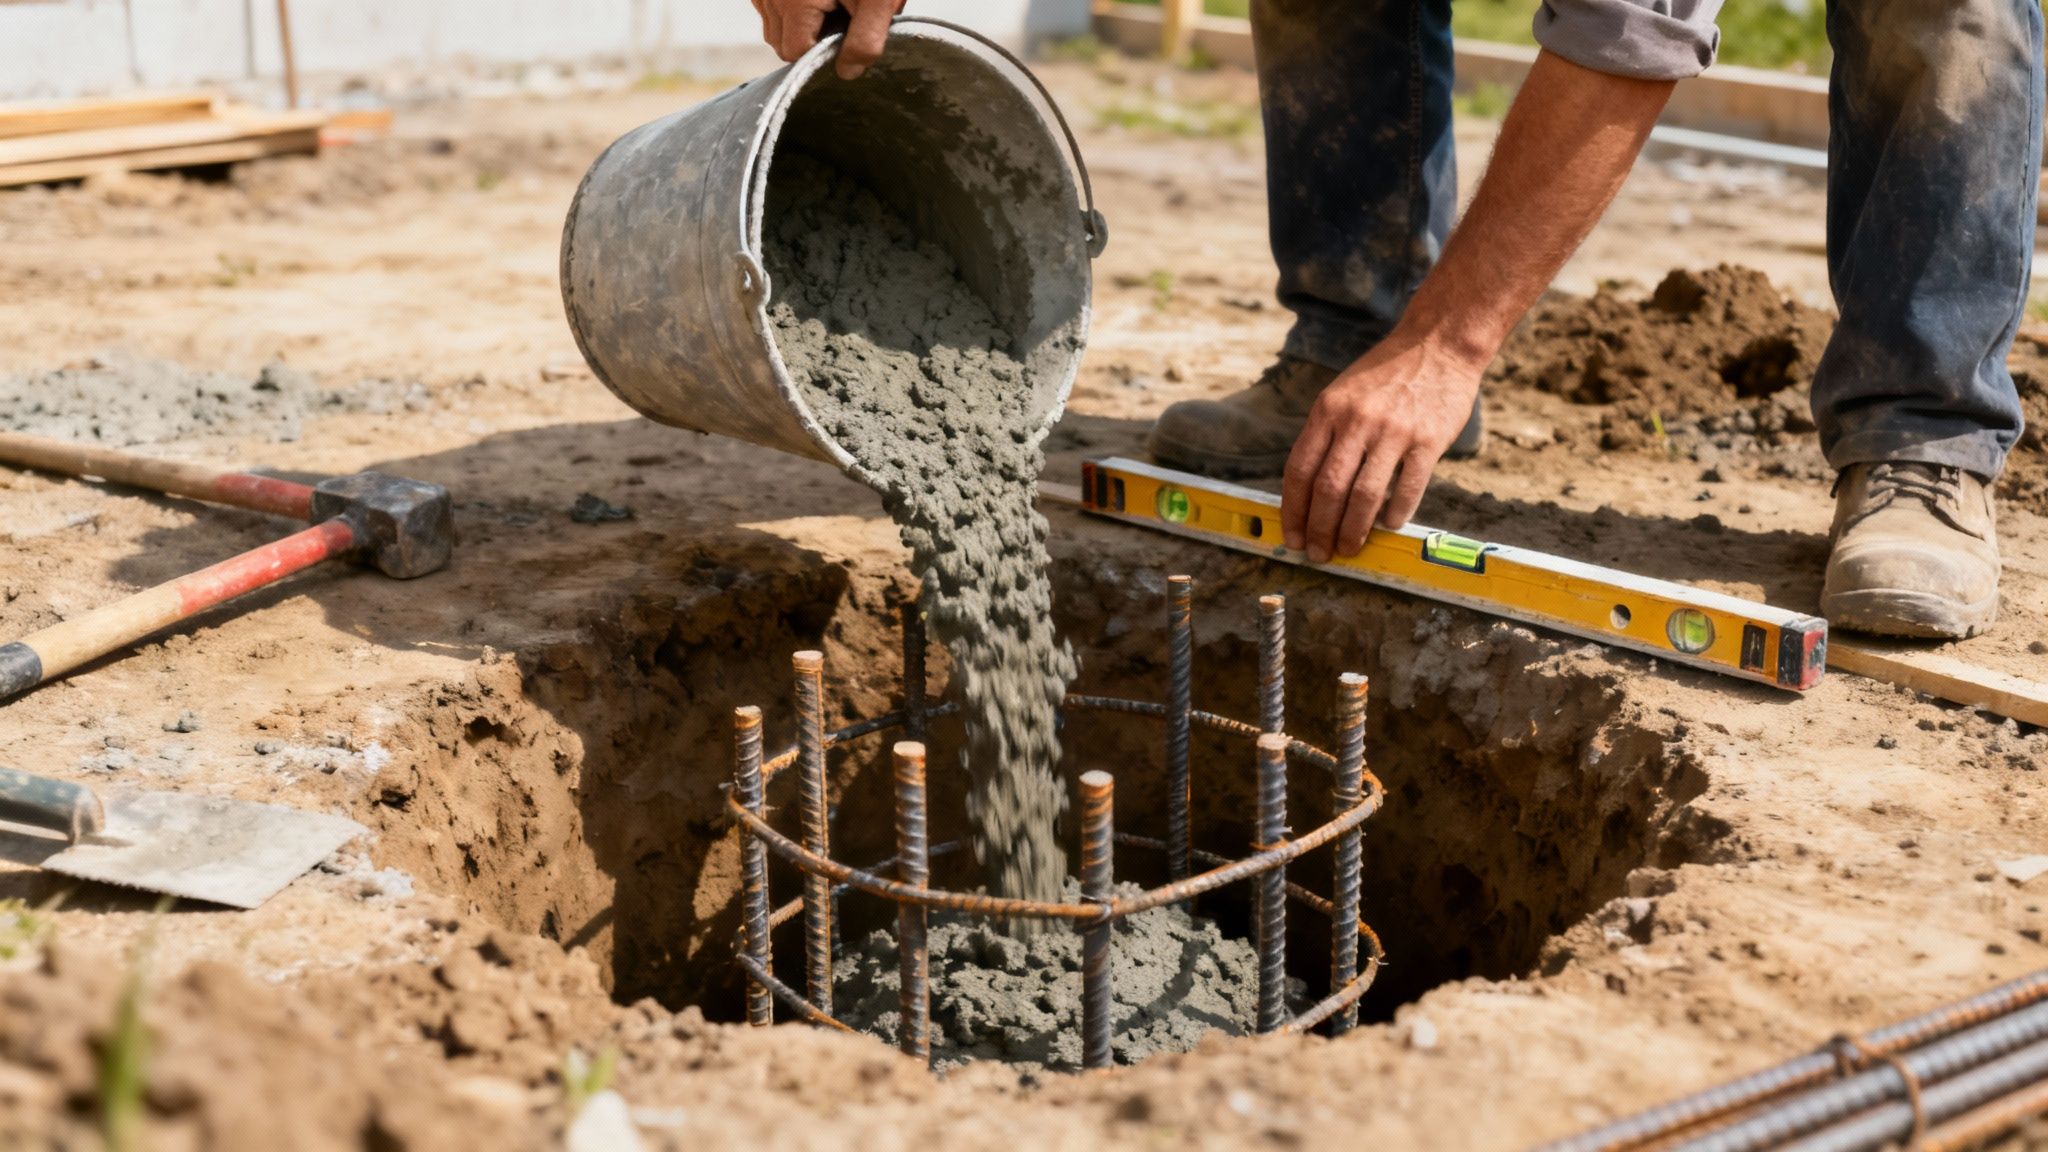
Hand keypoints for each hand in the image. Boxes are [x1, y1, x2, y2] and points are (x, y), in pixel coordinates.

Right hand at [752, 0, 906, 78]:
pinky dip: (789, 5)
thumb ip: (865, 42)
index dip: (822, 54)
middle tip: (842, 17)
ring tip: (832, 2)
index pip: (795, 53)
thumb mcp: (878, 1)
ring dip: (798, 23)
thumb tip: (847, 73)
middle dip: (809, 40)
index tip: (846, 37)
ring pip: (773, 23)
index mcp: (795, 3)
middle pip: (780, 42)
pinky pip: (769, 3)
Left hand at [1281, 328, 1487, 562]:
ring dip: (1353, 531)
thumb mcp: (1342, 394)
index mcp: (1328, 410)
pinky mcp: (1428, 440)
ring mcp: (1393, 431)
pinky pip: (1408, 488)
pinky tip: (1388, 526)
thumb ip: (1326, 435)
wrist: (1438, 345)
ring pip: (1364, 496)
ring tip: (1349, 549)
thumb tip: (1309, 491)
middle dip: (1319, 529)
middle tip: (1318, 554)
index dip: (1293, 510)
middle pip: (1328, 489)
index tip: (1292, 536)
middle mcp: (1356, 421)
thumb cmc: (1386, 375)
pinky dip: (1395, 514)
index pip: (1299, 470)